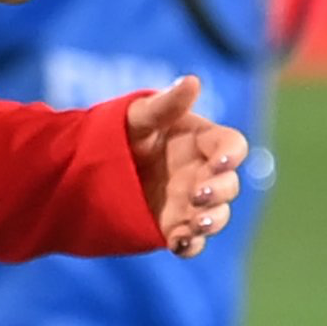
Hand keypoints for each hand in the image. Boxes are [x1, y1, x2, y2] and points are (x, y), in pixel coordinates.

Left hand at [124, 76, 246, 257]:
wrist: (93, 163)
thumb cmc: (125, 130)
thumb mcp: (140, 115)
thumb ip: (167, 104)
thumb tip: (192, 80)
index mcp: (203, 141)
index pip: (231, 146)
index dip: (232, 153)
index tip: (221, 161)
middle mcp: (204, 173)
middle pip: (229, 185)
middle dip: (219, 191)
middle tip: (198, 194)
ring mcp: (192, 202)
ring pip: (217, 216)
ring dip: (211, 222)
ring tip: (194, 223)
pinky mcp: (175, 225)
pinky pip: (192, 241)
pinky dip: (190, 245)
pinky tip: (177, 243)